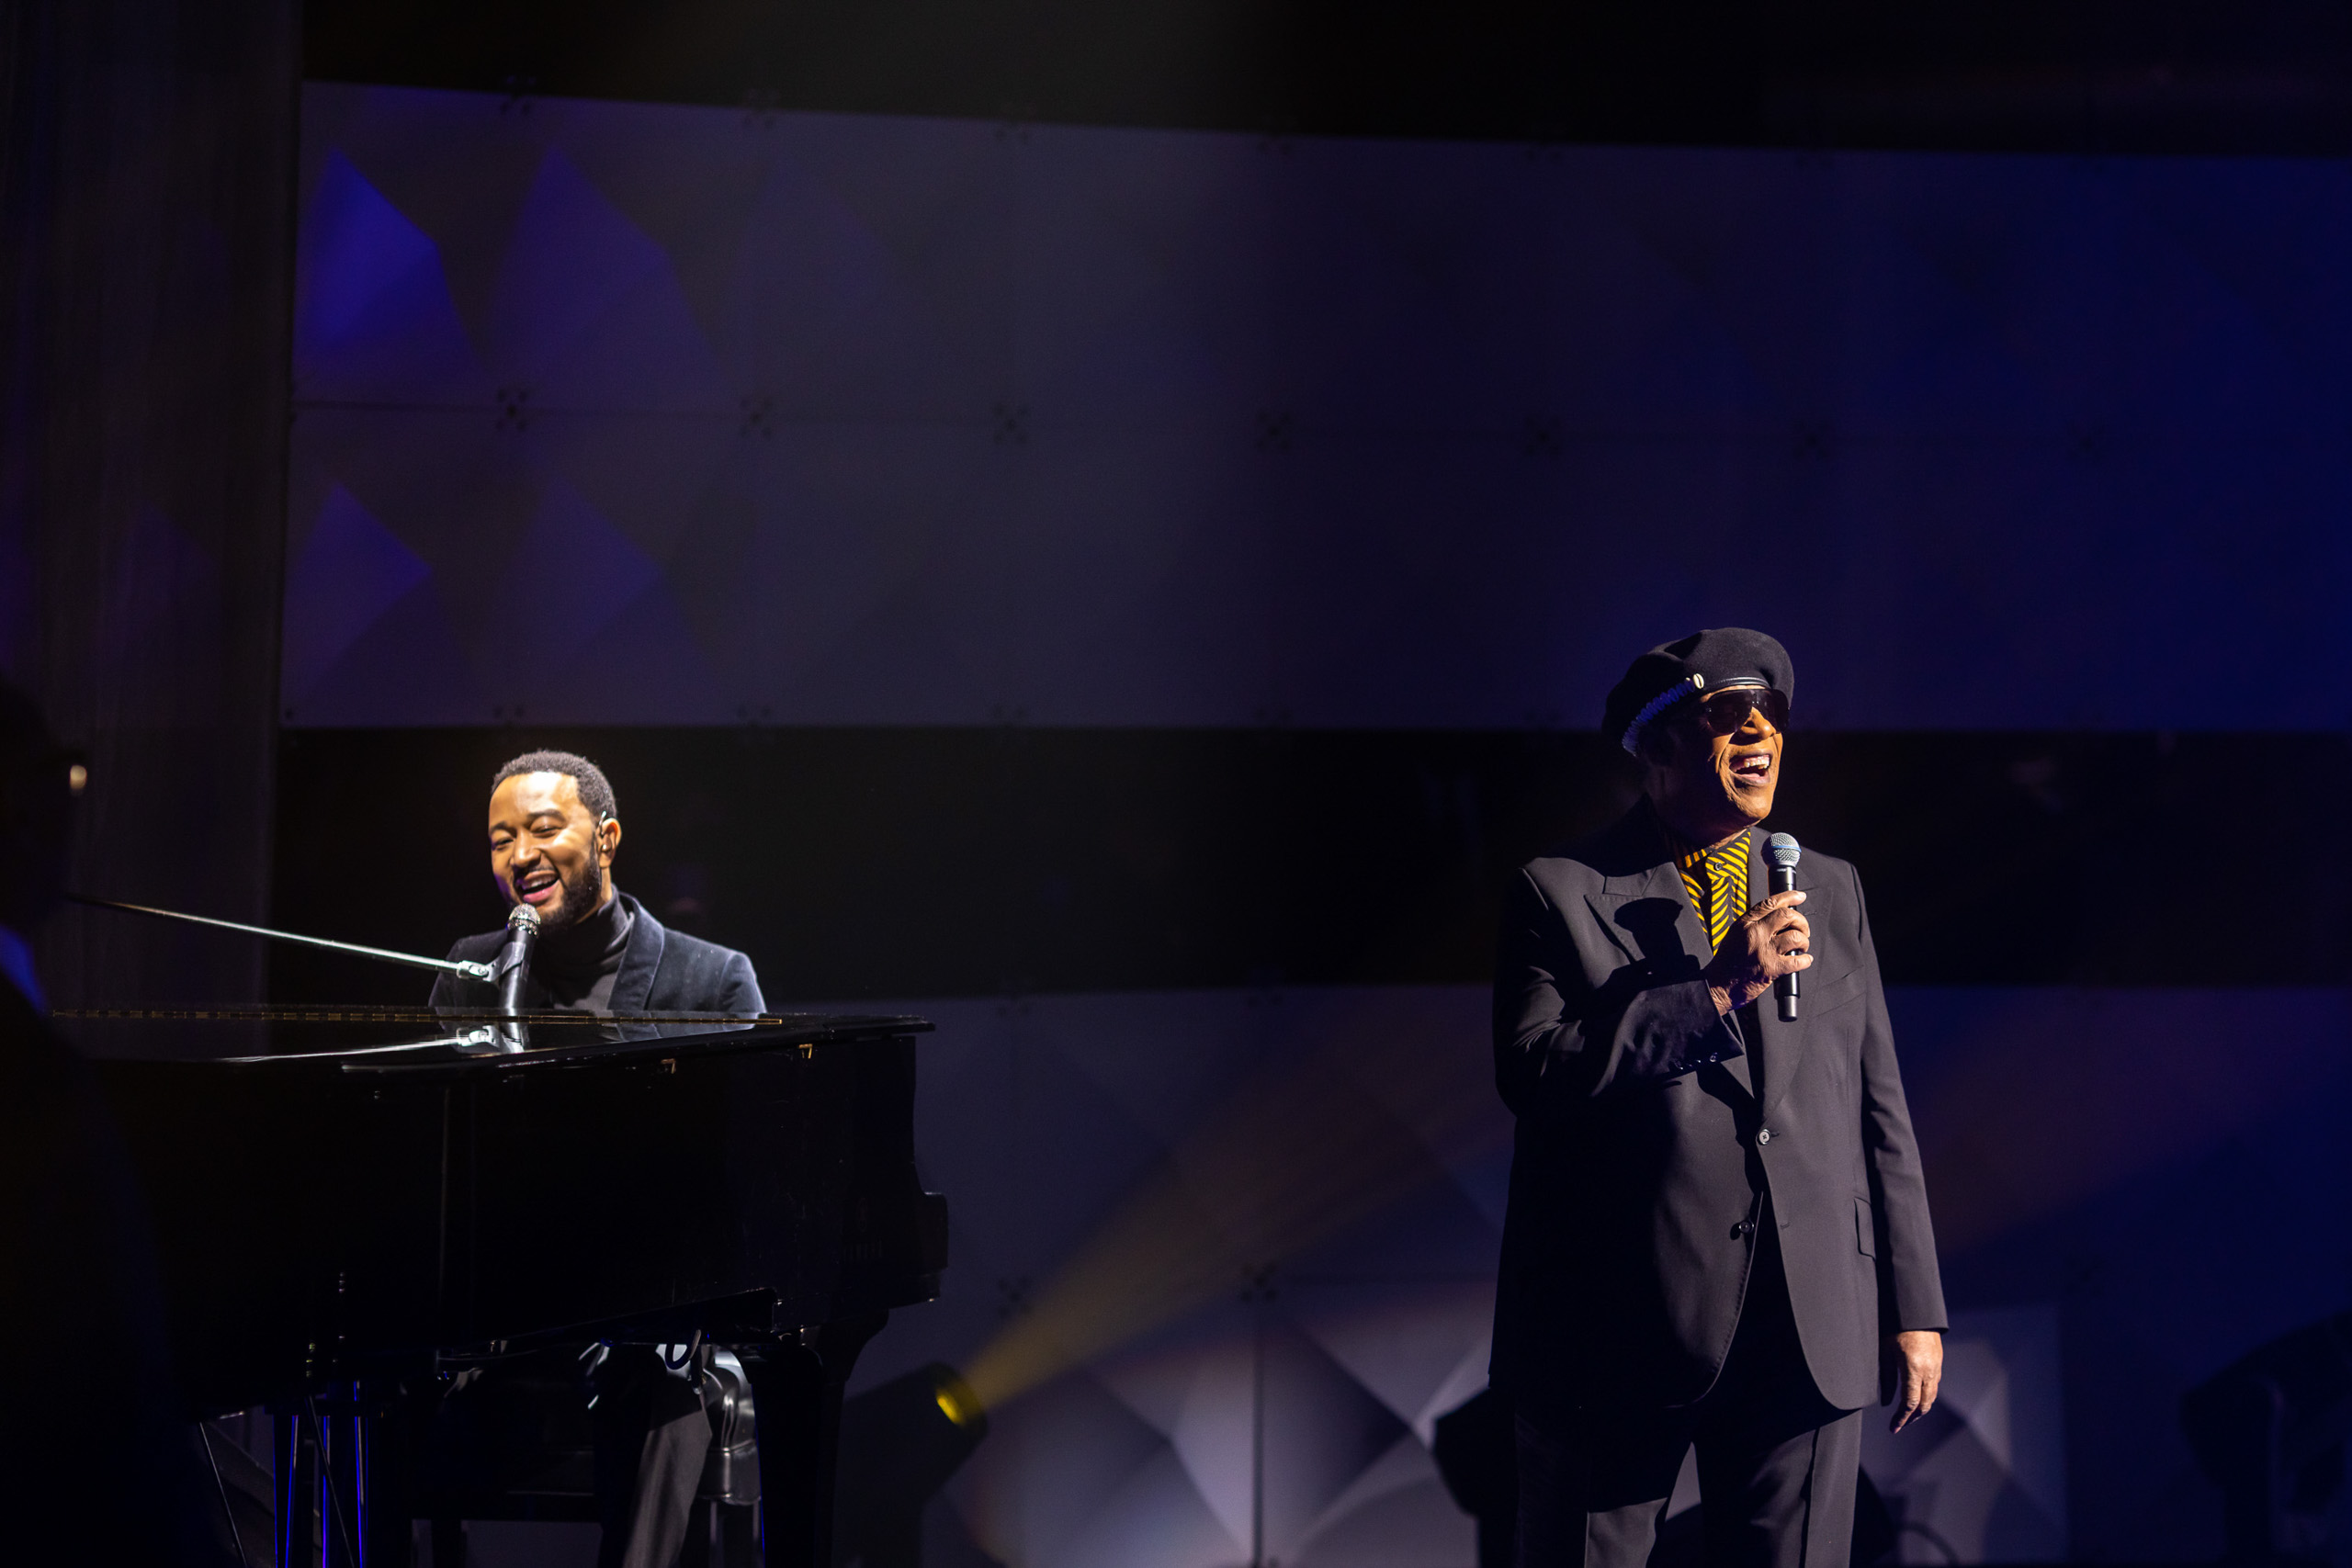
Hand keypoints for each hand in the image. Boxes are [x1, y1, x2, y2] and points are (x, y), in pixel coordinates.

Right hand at [1703, 890, 1811, 1013]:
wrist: (1718, 984)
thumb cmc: (1726, 962)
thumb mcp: (1735, 934)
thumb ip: (1753, 924)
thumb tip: (1777, 918)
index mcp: (1745, 924)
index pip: (1770, 903)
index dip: (1789, 897)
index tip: (1800, 897)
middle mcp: (1755, 934)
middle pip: (1787, 916)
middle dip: (1801, 922)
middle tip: (1802, 929)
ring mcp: (1764, 951)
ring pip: (1795, 937)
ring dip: (1804, 941)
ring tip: (1801, 946)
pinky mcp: (1771, 968)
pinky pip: (1797, 961)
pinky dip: (1805, 960)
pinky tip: (1804, 960)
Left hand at [1887, 1330, 1942, 1431]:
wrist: (1915, 1312)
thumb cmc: (1896, 1330)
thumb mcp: (1885, 1353)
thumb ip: (1886, 1379)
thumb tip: (1885, 1402)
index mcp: (1913, 1369)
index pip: (1910, 1403)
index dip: (1901, 1418)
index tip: (1893, 1428)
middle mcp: (1929, 1371)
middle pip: (1924, 1404)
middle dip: (1912, 1417)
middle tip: (1899, 1425)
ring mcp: (1936, 1367)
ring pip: (1931, 1396)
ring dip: (1920, 1409)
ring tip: (1907, 1415)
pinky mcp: (1938, 1363)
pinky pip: (1934, 1385)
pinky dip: (1926, 1396)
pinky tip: (1916, 1397)